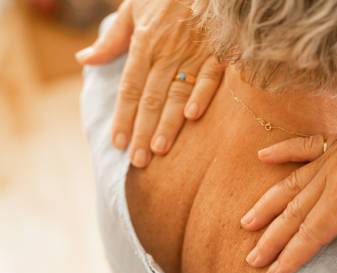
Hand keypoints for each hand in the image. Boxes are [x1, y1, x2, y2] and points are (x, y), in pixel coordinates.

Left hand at [76, 0, 224, 166]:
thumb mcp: (132, 9)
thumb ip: (112, 40)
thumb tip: (83, 60)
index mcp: (145, 44)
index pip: (130, 88)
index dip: (123, 117)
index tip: (118, 143)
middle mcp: (167, 52)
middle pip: (151, 98)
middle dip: (143, 130)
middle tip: (138, 159)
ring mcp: (194, 53)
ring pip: (177, 93)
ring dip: (168, 122)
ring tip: (159, 149)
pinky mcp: (219, 53)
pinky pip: (211, 77)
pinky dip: (202, 95)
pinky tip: (193, 116)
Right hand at [241, 119, 336, 272]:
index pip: (311, 232)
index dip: (291, 256)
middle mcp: (334, 170)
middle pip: (295, 211)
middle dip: (272, 237)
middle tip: (252, 258)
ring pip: (293, 183)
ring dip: (268, 203)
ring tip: (246, 222)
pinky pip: (306, 145)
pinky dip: (284, 151)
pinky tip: (263, 156)